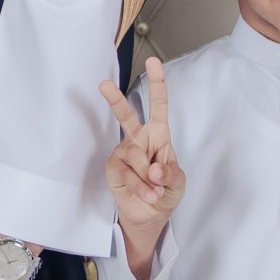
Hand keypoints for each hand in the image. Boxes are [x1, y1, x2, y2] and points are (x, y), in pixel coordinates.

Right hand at [102, 57, 182, 278]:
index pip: (158, 106)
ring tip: (155, 190)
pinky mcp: (112, 167)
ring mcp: (123, 152)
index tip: (153, 62)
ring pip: (135, 155)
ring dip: (149, 178)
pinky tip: (145, 193)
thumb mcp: (178, 184)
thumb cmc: (166, 192)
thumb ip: (171, 173)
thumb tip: (154, 168)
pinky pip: (125, 173)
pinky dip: (139, 186)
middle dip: (115, 100)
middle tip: (102, 84)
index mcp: (159, 136)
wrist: (150, 216)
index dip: (157, 84)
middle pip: (126, 115)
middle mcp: (138, 139)